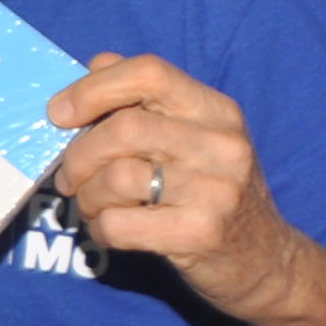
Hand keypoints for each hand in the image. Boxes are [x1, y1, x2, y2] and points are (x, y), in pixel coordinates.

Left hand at [45, 53, 309, 323]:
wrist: (266, 261)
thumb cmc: (211, 193)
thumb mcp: (193, 137)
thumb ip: (146, 100)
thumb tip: (95, 64)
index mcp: (216, 110)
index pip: (149, 72)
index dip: (92, 89)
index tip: (59, 114)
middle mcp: (222, 144)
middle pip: (123, 128)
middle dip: (78, 155)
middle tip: (70, 178)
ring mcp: (216, 190)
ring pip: (115, 177)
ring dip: (87, 197)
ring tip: (94, 206)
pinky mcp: (201, 233)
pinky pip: (119, 223)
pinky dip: (100, 229)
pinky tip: (111, 231)